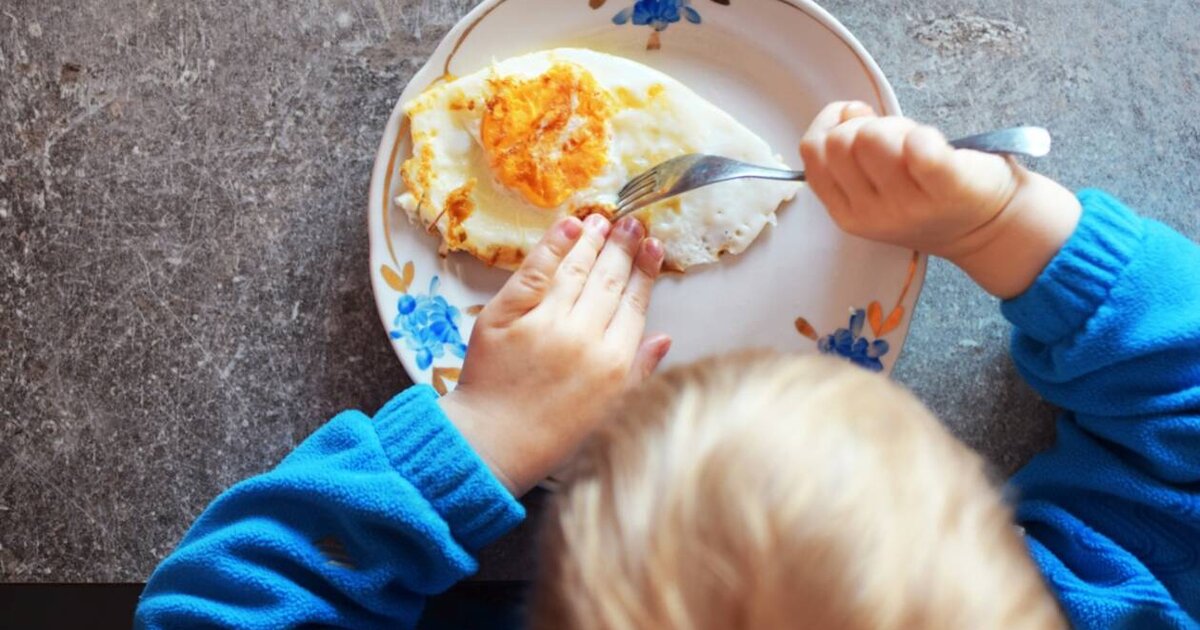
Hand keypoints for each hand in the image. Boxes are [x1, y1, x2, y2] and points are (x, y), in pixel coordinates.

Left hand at [439, 215, 670, 494]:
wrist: (493, 445)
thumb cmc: (552, 432)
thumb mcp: (609, 408)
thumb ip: (639, 371)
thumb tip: (665, 337)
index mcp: (614, 363)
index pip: (635, 304)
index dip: (645, 270)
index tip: (652, 245)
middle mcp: (584, 339)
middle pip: (609, 281)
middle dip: (623, 247)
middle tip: (631, 222)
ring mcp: (545, 324)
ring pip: (576, 272)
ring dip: (592, 242)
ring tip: (602, 221)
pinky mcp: (507, 315)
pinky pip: (535, 272)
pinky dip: (552, 245)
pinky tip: (569, 225)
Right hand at [800, 101, 1080, 297]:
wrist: (989, 227)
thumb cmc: (928, 198)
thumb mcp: (874, 192)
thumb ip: (849, 159)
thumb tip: (846, 110)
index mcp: (847, 214)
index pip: (814, 153)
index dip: (830, 124)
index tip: (856, 121)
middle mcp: (872, 214)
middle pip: (838, 142)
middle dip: (861, 125)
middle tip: (890, 136)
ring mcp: (908, 204)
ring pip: (870, 138)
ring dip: (892, 126)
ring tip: (912, 139)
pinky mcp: (947, 187)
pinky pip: (918, 149)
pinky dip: (921, 136)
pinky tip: (928, 140)